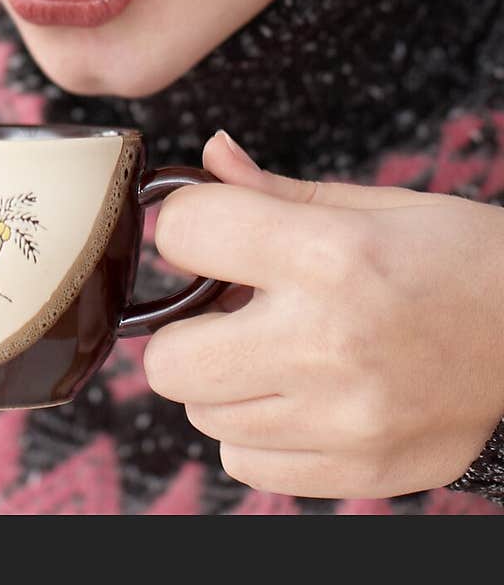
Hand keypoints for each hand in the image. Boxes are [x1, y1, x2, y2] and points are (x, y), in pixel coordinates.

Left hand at [143, 130, 503, 498]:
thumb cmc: (459, 259)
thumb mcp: (375, 205)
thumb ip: (275, 191)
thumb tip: (208, 157)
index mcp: (328, 255)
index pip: (185, 232)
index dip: (188, 226)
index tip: (211, 234)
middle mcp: (326, 342)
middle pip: (169, 359)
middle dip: (187, 326)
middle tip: (233, 308)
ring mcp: (340, 419)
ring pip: (203, 415)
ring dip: (225, 379)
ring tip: (278, 349)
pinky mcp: (358, 470)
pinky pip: (247, 462)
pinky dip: (259, 430)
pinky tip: (300, 394)